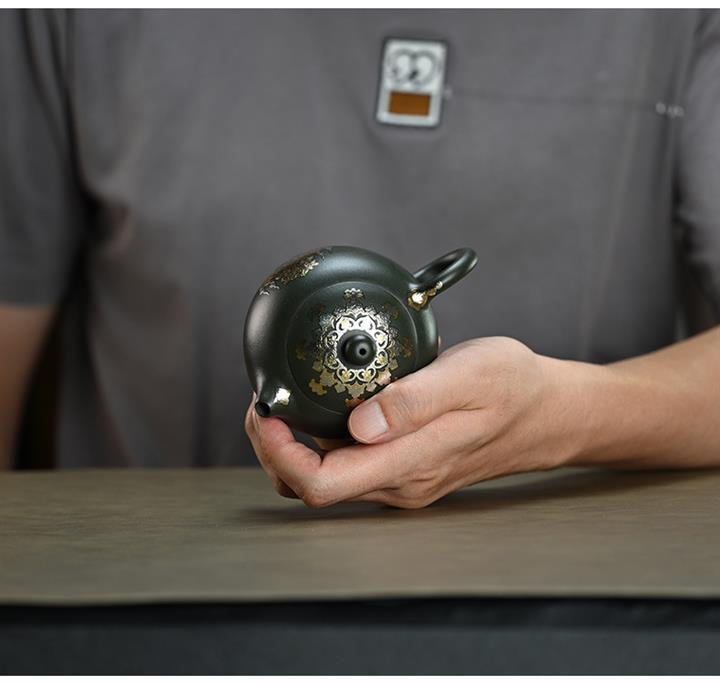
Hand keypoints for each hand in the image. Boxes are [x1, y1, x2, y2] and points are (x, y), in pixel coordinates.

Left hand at [245, 337, 590, 507]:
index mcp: (410, 464)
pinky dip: (322, 443)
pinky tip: (324, 409)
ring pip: (328, 478)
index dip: (280, 454)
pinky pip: (349, 466)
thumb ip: (413, 402)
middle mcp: (400, 483)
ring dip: (295, 447)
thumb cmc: (513, 387)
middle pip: (313, 487)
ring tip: (287, 402)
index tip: (267, 411)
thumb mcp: (468, 377)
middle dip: (275, 449)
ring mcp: (404, 480)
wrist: (548, 412)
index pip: (322, 484)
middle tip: (268, 401)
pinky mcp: (408, 468)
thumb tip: (359, 425)